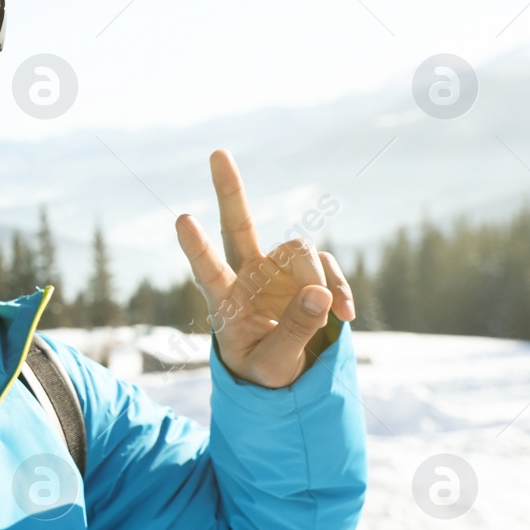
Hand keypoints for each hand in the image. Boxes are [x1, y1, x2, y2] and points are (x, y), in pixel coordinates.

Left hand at [174, 150, 355, 388]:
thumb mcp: (275, 365)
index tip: (183, 220)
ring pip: (300, 250)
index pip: (208, 271)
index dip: (197, 248)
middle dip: (230, 191)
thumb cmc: (264, 372)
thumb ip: (294, 332)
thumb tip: (319, 292)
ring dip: (318, 277)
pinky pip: (327, 267)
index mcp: (225, 301)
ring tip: (331, 311)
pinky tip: (346, 315)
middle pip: (238, 226)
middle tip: (217, 153)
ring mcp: (277, 271)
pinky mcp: (306, 273)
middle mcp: (248, 277)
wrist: (286, 376)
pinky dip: (340, 288)